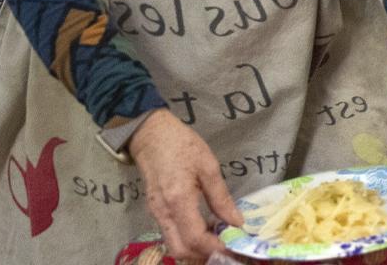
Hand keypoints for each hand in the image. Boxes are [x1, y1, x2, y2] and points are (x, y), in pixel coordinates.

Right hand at [129, 112, 241, 262]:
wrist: (151, 134)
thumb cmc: (182, 145)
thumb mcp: (209, 167)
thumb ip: (221, 198)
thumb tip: (236, 222)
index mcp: (178, 200)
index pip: (196, 238)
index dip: (217, 247)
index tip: (236, 247)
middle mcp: (163, 213)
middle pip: (181, 250)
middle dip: (205, 255)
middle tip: (228, 247)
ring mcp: (156, 214)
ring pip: (175, 245)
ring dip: (196, 249)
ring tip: (219, 239)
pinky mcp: (155, 211)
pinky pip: (171, 235)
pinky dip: (189, 239)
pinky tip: (206, 229)